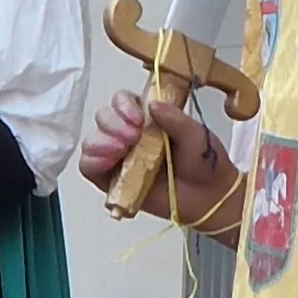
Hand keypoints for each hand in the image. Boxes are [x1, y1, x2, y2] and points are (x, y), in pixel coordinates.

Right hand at [80, 90, 233, 217]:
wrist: (209, 197)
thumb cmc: (204, 162)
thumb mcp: (196, 136)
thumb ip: (176, 119)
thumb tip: (153, 104)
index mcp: (146, 117)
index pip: (122, 100)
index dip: (124, 105)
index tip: (137, 118)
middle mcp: (128, 133)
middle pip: (104, 117)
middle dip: (113, 124)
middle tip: (132, 138)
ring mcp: (118, 156)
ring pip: (93, 141)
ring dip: (101, 142)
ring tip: (121, 151)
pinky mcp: (111, 180)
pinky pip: (89, 167)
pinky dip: (92, 162)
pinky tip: (107, 163)